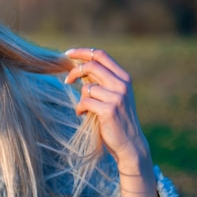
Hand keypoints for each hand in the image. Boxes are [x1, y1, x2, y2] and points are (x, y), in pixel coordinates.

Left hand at [64, 48, 159, 196]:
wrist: (129, 144)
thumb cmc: (117, 120)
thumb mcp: (113, 97)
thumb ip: (101, 82)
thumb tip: (79, 69)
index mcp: (123, 78)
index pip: (101, 55)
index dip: (82, 52)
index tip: (67, 54)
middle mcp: (122, 85)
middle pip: (91, 66)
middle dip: (75, 72)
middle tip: (66, 81)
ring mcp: (117, 97)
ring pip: (86, 87)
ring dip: (81, 99)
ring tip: (84, 110)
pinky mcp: (109, 110)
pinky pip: (84, 102)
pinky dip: (80, 109)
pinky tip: (82, 115)